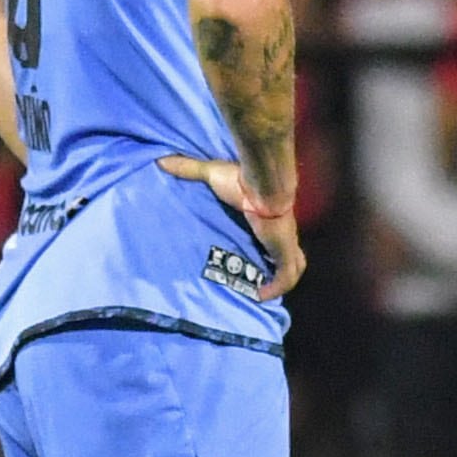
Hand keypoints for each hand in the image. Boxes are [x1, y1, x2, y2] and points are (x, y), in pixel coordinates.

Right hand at [156, 154, 302, 300]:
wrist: (263, 184)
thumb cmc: (242, 180)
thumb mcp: (212, 173)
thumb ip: (190, 168)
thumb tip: (163, 160)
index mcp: (268, 220)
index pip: (274, 238)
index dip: (269, 249)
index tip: (253, 259)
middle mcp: (279, 233)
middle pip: (290, 256)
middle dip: (280, 270)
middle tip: (260, 281)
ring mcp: (285, 243)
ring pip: (293, 269)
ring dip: (281, 283)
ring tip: (261, 292)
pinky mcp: (284, 251)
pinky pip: (285, 277)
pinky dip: (275, 288)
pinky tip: (261, 296)